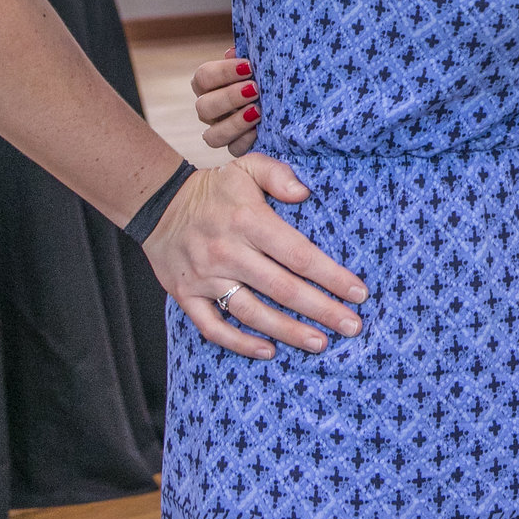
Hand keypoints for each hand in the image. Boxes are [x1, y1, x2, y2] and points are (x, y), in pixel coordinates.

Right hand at [143, 155, 367, 359]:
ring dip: (288, 332)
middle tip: (351, 327)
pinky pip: (212, 327)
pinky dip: (239, 343)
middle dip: (321, 310)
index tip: (359, 292)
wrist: (159, 205)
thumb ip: (278, 174)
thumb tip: (304, 193)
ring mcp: (205, 278)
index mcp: (248, 221)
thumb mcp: (247, 166)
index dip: (331, 276)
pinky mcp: (186, 296)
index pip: (299, 255)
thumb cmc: (215, 188)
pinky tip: (268, 351)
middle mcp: (228, 253)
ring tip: (320, 343)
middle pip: (282, 289)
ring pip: (252, 313)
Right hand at [194, 46, 259, 156]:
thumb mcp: (259, 63)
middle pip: (204, 107)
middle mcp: (210, 109)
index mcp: (210, 85)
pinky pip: (233, 150)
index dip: (223, 72)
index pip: (203, 77)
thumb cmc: (268, 74)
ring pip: (212, 136)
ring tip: (258, 112)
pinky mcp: (237, 146)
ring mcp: (221, 130)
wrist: (289, 99)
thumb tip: (233, 52)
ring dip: (235, 123)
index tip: (249, 66)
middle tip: (255, 89)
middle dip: (230, 97)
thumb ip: (247, 56)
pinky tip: (260, 131)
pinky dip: (245, 141)